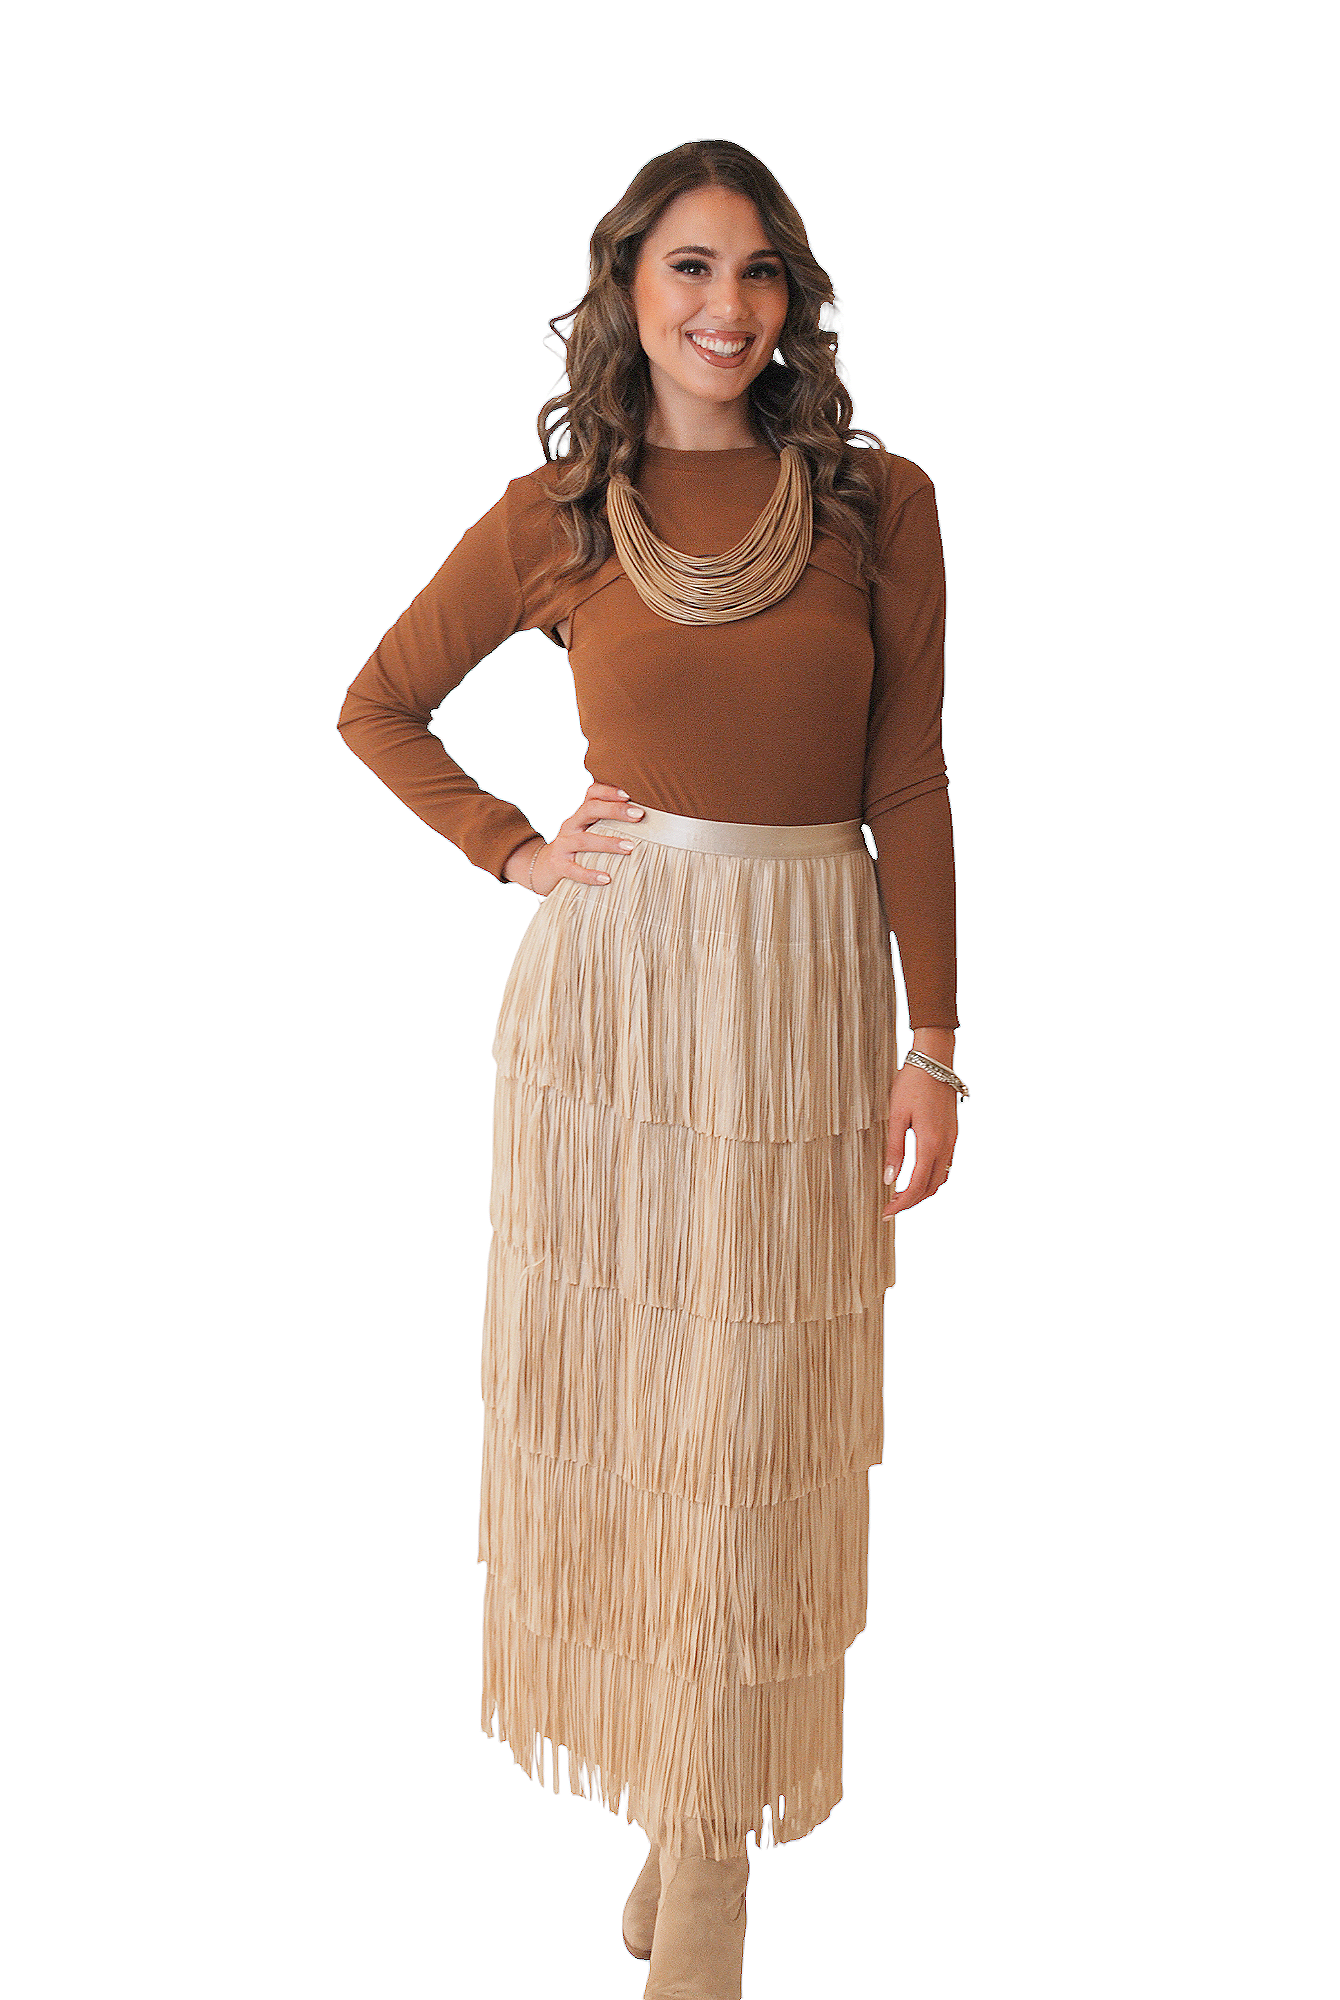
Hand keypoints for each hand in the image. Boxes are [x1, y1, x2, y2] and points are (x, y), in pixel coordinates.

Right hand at [503, 781, 645, 895]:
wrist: (542, 868)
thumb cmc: (576, 848)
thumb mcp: (588, 830)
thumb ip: (608, 822)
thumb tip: (645, 818)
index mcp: (579, 814)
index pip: (591, 794)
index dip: (608, 791)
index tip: (628, 795)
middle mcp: (569, 825)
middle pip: (589, 810)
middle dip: (615, 811)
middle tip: (639, 815)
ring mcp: (562, 845)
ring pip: (585, 840)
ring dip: (609, 842)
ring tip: (631, 847)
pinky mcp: (559, 866)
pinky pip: (574, 870)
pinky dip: (590, 874)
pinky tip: (607, 878)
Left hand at [882, 1047, 958, 1217]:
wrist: (935, 1060)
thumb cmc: (912, 1083)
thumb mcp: (896, 1116)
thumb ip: (894, 1149)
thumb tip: (889, 1178)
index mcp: (931, 1143)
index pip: (917, 1186)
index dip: (902, 1204)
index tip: (886, 1212)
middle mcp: (946, 1145)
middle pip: (932, 1187)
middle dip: (912, 1202)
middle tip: (891, 1208)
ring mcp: (953, 1140)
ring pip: (942, 1178)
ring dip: (923, 1191)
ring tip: (901, 1195)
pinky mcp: (953, 1133)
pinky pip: (946, 1165)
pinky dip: (932, 1177)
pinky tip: (917, 1175)